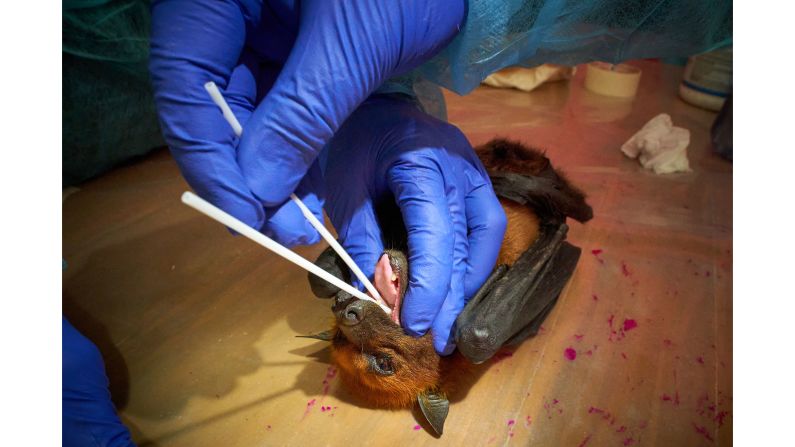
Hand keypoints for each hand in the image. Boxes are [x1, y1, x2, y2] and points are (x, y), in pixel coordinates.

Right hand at [149, 0, 464, 245]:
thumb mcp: (354, 44)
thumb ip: (303, 113)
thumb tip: (259, 192)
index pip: (185, 81)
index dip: (207, 155)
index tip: (243, 214)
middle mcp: (227, 14)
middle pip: (211, 103)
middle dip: (245, 172)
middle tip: (280, 229)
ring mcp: (256, 31)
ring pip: (247, 112)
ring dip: (270, 170)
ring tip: (300, 221)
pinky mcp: (290, 50)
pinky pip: (280, 106)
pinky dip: (294, 148)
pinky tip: (311, 190)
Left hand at [321, 94, 506, 354]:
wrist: (375, 101)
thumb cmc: (354, 140)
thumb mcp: (345, 187)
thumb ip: (361, 237)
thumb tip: (377, 292)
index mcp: (422, 164)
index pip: (434, 234)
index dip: (429, 285)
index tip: (415, 324)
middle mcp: (459, 168)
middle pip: (465, 243)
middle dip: (454, 297)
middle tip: (443, 340)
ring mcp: (474, 172)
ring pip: (486, 237)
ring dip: (470, 281)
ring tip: (454, 319)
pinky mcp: (477, 180)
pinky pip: (486, 226)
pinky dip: (474, 260)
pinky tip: (460, 284)